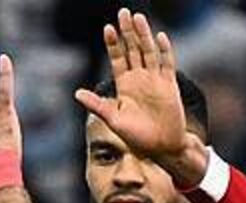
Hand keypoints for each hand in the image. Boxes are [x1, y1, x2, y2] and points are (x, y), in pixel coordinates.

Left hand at [74, 9, 185, 161]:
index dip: (113, 44)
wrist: (161, 147)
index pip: (117, 58)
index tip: (107, 28)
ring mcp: (155, 80)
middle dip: (127, 32)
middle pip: (133, 49)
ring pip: (149, 52)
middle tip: (123, 12)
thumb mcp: (113, 120)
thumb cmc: (136, 136)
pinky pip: (166, 64)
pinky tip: (159, 37)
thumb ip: (97, 105)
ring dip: (143, 35)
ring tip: (138, 17)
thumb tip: (76, 93)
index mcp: (124, 85)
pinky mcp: (169, 85)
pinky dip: (164, 50)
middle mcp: (139, 78)